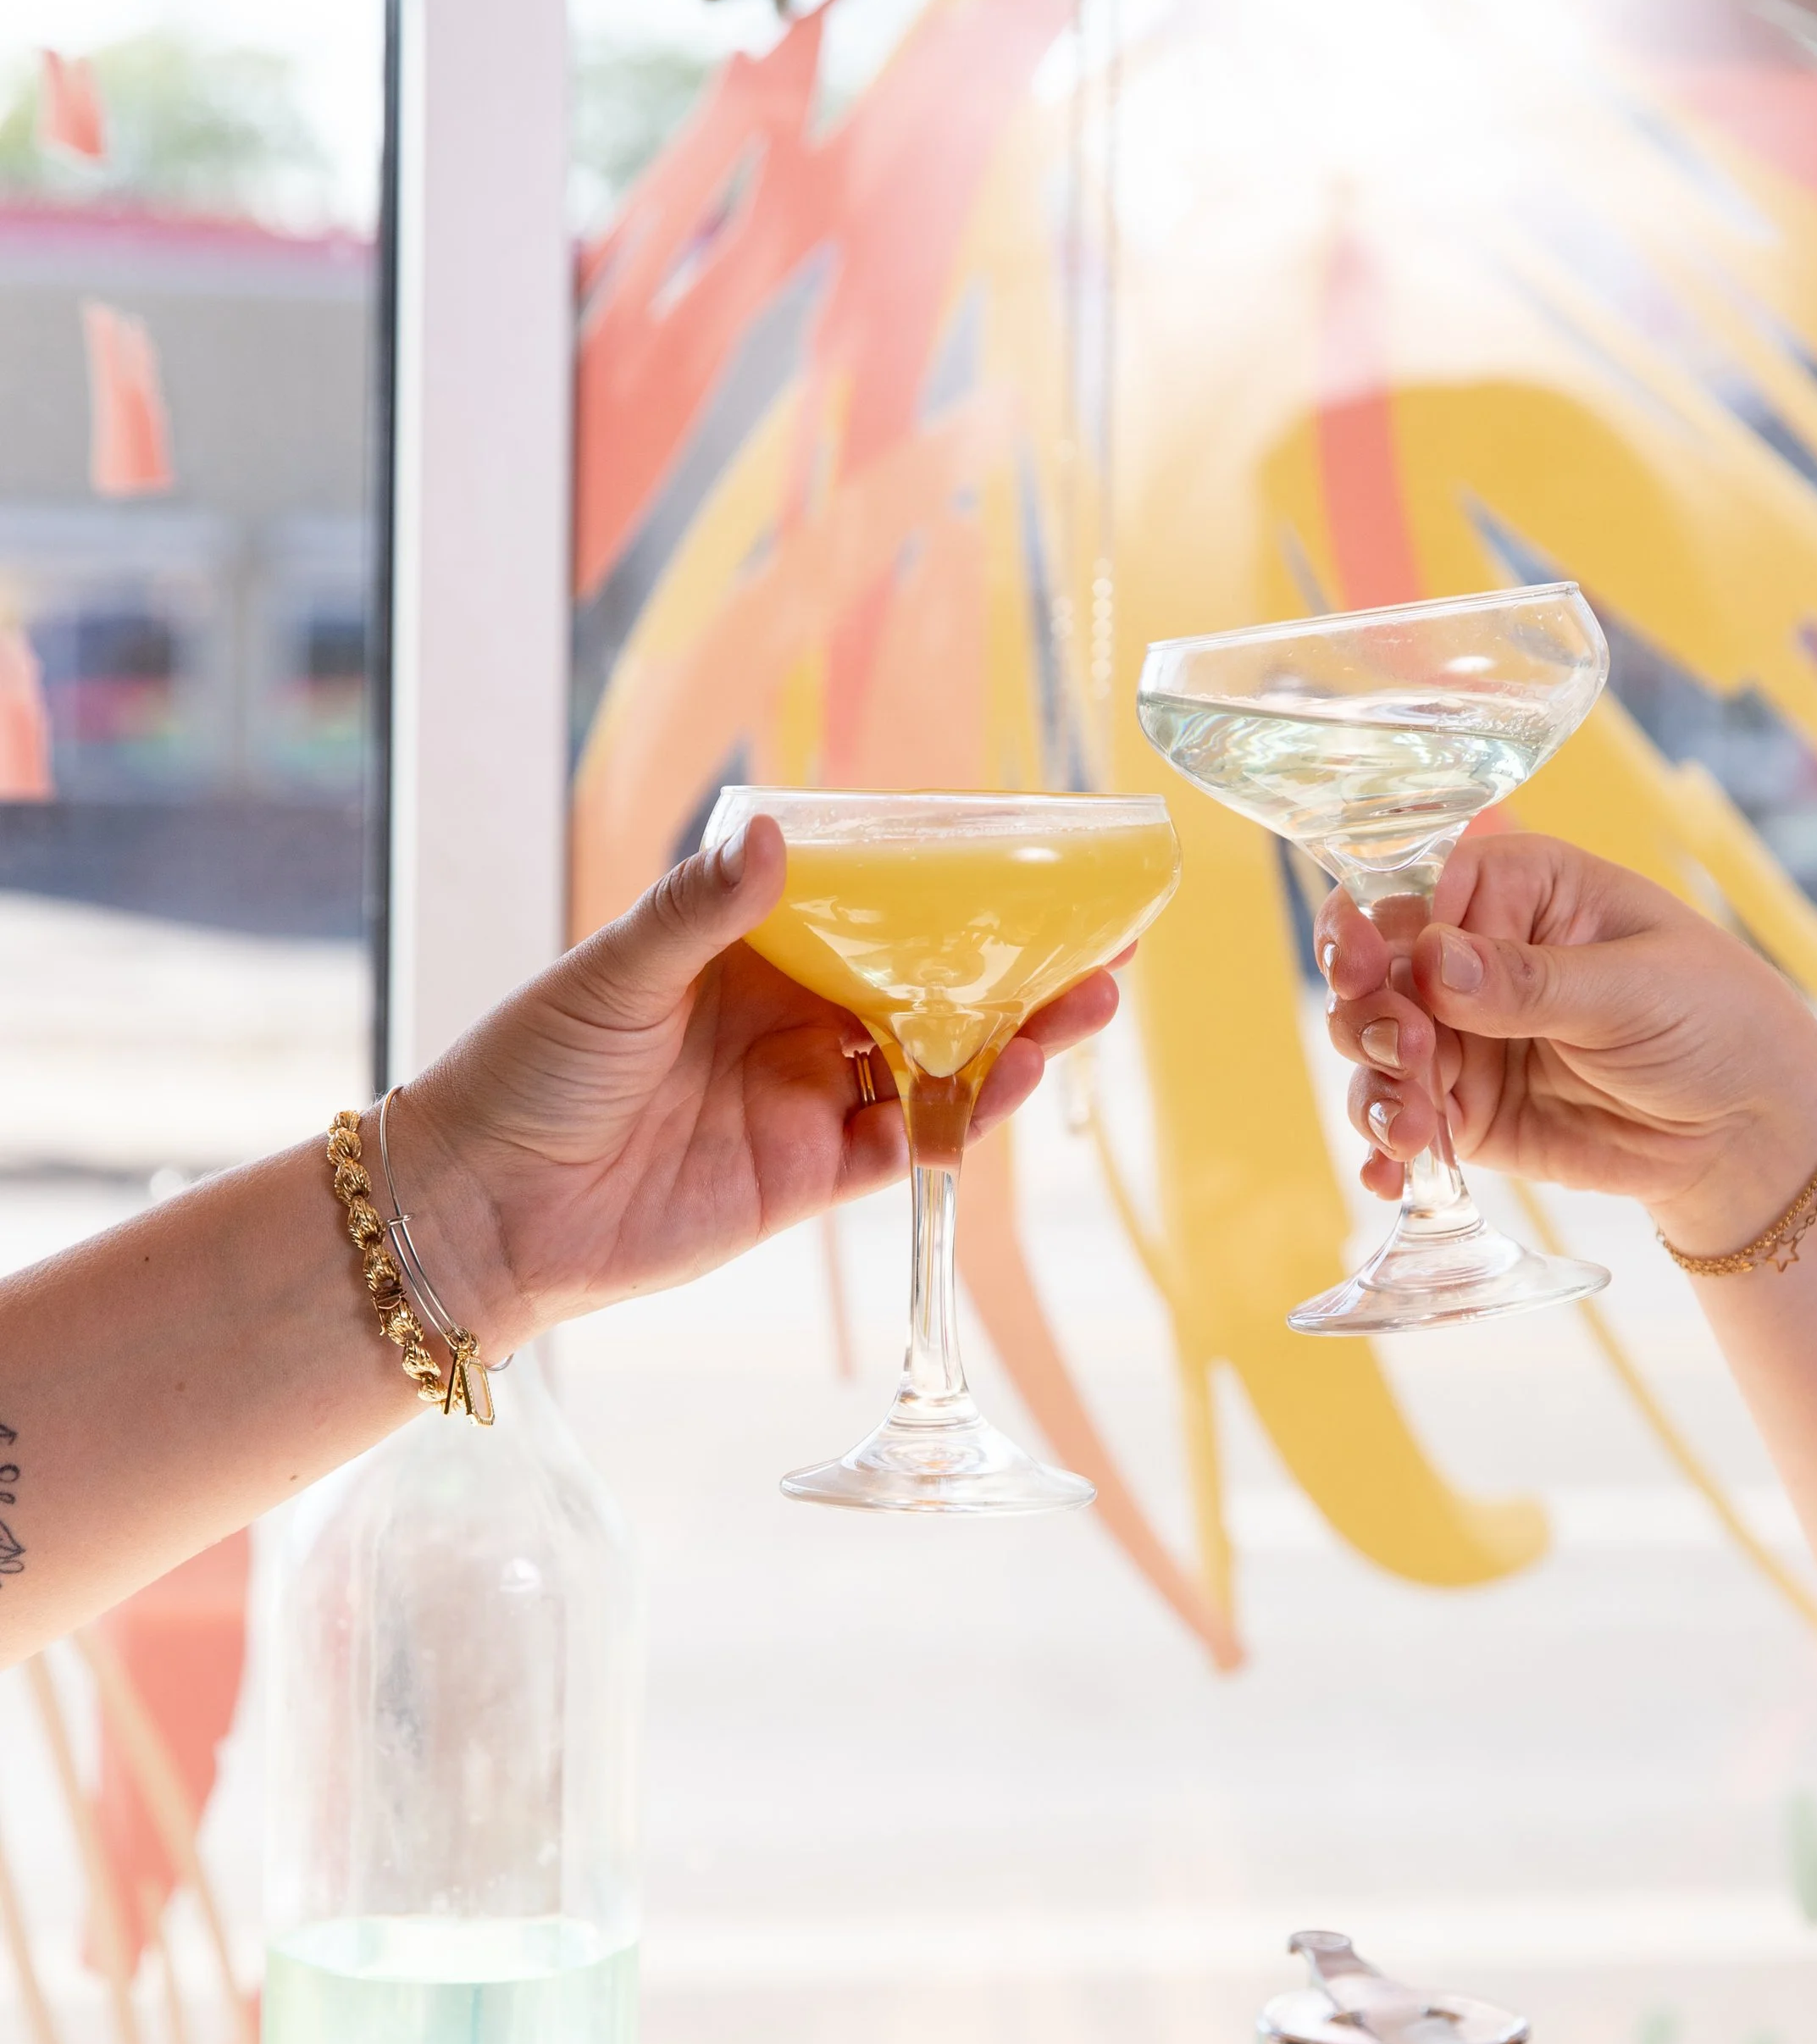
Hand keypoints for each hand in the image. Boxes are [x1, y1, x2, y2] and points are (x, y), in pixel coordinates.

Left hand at [381, 817, 1118, 1348]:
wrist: (484, 1209)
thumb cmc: (529, 1067)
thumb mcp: (615, 972)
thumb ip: (700, 910)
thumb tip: (773, 834)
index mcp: (749, 951)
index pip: (873, 909)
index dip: (950, 892)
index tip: (1030, 866)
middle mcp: (791, 1019)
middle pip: (927, 987)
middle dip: (1013, 969)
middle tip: (1105, 946)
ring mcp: (806, 1098)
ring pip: (934, 1065)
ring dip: (1011, 1041)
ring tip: (1085, 1009)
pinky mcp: (807, 1177)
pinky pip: (904, 1144)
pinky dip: (960, 1120)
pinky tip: (1011, 1085)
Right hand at [1316, 833, 1816, 1255]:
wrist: (1749, 1132)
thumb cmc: (1716, 1023)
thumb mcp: (1637, 990)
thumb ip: (1532, 982)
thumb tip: (1433, 959)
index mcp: (1520, 889)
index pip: (1418, 891)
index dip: (1381, 931)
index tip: (1378, 975)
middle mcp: (1475, 955)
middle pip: (1376, 969)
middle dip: (1370, 1015)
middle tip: (1411, 1055)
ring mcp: (1463, 1035)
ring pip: (1374, 1047)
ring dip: (1377, 1086)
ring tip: (1415, 1130)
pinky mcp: (1464, 1109)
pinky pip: (1400, 1119)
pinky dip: (1384, 1148)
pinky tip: (1389, 1174)